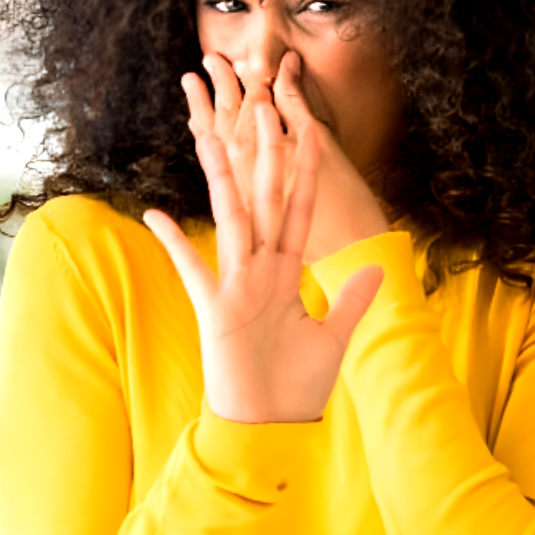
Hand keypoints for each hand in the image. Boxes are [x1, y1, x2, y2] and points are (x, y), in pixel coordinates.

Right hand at [144, 76, 382, 424]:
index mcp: (286, 272)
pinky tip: (156, 214)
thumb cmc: (296, 386)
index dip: (306, 172)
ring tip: (213, 139)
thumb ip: (352, 301)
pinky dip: (176, 243)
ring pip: (230, 222)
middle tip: (263, 108)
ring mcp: (235, 286)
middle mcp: (259, 270)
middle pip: (264, 202)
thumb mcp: (334, 338)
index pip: (299, 211)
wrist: (268, 425)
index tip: (310, 132)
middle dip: (265, 157)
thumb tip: (378, 267)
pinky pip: (193, 269)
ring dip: (224, 181)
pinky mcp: (214, 309)